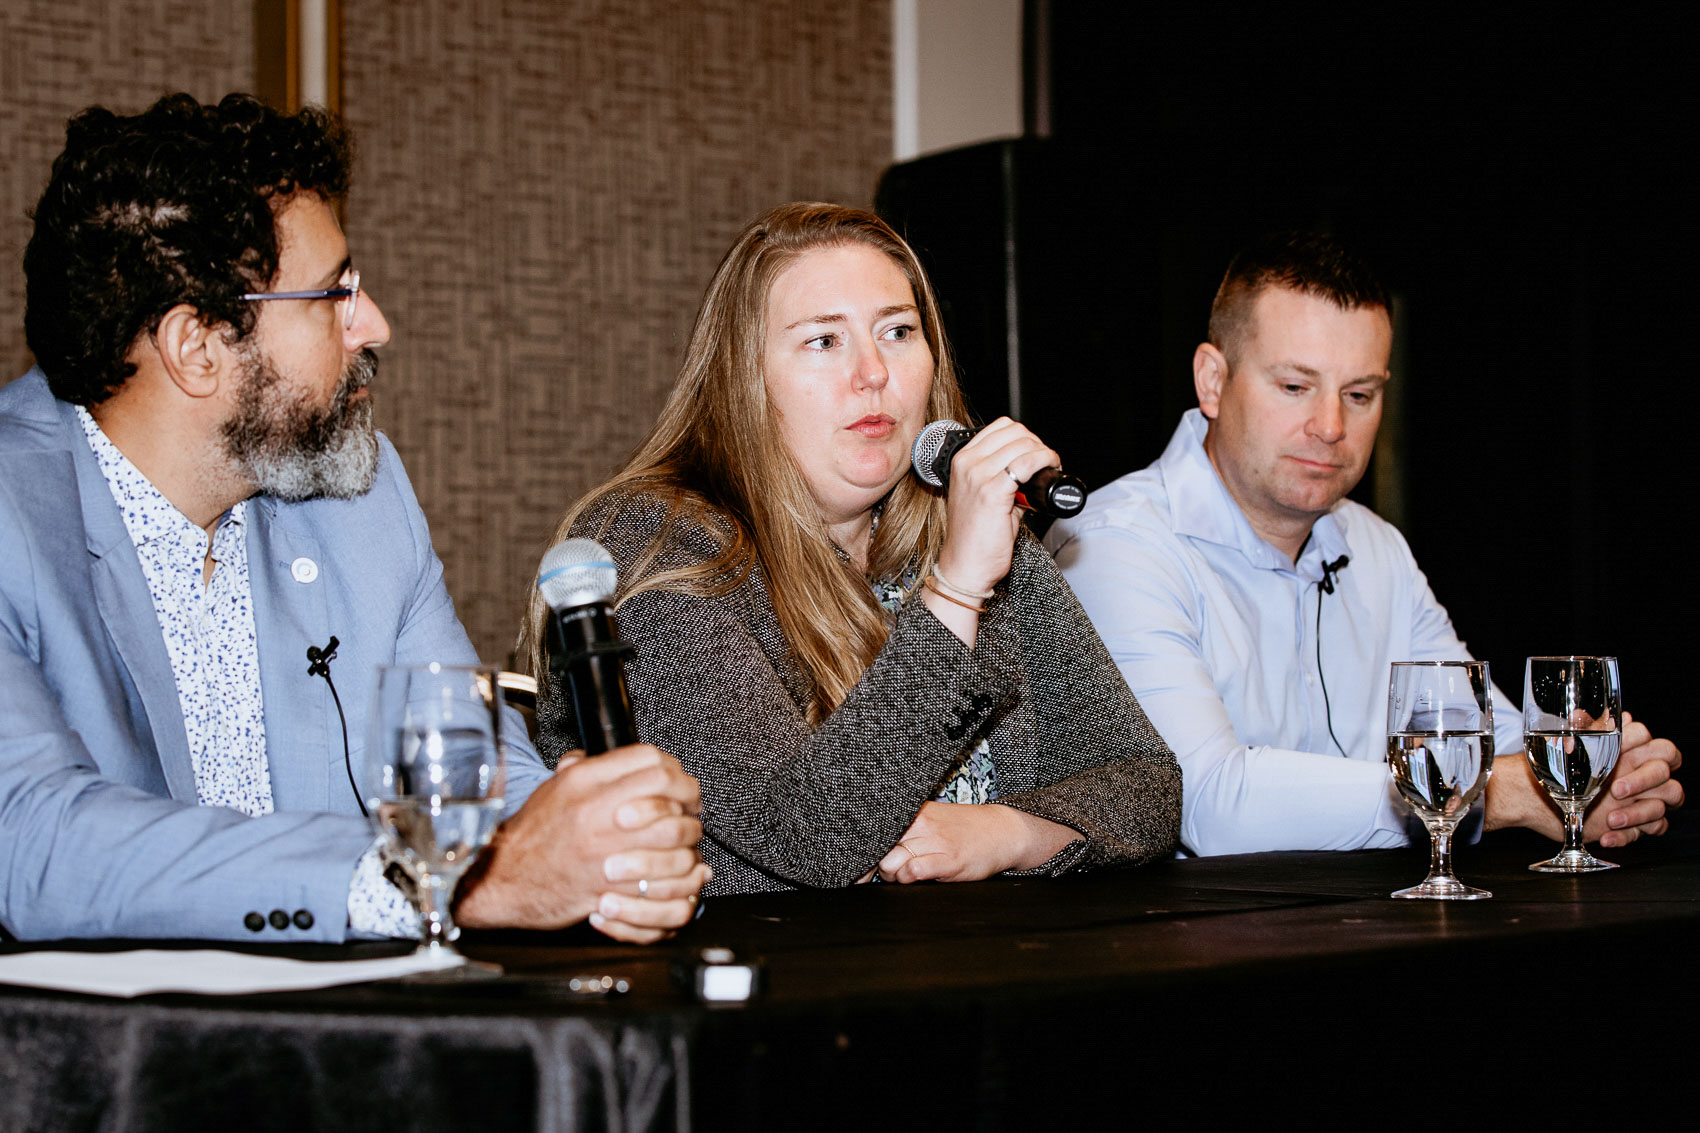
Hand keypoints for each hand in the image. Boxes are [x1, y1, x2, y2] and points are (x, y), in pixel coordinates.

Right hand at [455, 744, 709, 942]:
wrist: (503, 880)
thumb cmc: (531, 837)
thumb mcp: (552, 789)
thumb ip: (579, 768)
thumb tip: (595, 755)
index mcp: (584, 781)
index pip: (648, 758)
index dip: (674, 767)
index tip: (678, 779)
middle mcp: (596, 810)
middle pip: (667, 789)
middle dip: (689, 797)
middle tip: (692, 806)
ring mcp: (605, 848)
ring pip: (672, 832)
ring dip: (688, 834)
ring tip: (687, 836)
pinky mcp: (610, 883)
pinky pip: (661, 874)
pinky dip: (676, 871)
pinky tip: (676, 867)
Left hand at [876, 802, 1078, 882]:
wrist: (1002, 831)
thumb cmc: (962, 829)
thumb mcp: (931, 819)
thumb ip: (903, 829)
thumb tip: (869, 849)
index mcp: (913, 812)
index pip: (873, 830)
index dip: (859, 852)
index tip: (853, 867)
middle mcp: (920, 823)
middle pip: (877, 850)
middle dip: (876, 867)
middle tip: (889, 871)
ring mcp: (935, 841)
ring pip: (892, 864)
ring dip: (894, 875)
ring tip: (907, 874)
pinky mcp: (949, 860)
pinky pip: (914, 871)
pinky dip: (910, 878)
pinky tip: (919, 876)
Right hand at [933, 417, 1061, 594]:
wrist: (966, 565)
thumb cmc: (975, 537)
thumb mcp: (982, 495)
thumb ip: (1001, 476)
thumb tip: (1031, 467)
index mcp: (962, 460)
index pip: (1001, 427)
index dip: (1026, 436)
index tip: (1036, 452)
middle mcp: (967, 464)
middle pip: (1015, 431)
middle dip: (1038, 444)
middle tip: (1047, 462)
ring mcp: (978, 476)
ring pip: (1023, 444)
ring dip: (1045, 452)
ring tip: (1050, 468)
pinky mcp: (992, 492)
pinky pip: (1026, 463)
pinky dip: (1044, 461)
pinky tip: (1049, 471)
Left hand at [1485, 713, 1683, 847]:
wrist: (1533, 796)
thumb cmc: (1554, 767)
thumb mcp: (1567, 747)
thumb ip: (1579, 731)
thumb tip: (1581, 715)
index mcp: (1631, 752)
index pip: (1659, 746)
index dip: (1645, 749)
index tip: (1620, 755)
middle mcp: (1640, 775)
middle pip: (1665, 773)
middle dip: (1645, 781)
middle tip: (1617, 790)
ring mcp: (1640, 799)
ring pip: (1662, 805)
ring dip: (1638, 813)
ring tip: (1610, 819)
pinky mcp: (1634, 823)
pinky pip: (1649, 830)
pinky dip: (1628, 835)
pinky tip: (1606, 837)